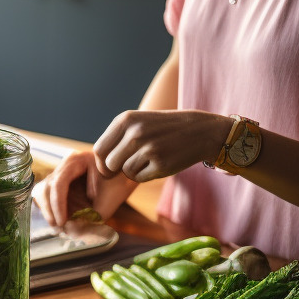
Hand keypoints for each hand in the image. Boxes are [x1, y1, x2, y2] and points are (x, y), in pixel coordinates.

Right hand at [34, 149, 136, 229]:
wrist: (127, 173)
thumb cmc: (121, 183)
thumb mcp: (110, 201)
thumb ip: (92, 217)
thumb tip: (71, 232)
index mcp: (78, 160)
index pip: (59, 182)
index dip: (58, 204)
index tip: (63, 223)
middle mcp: (66, 163)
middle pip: (47, 186)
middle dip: (50, 209)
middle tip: (58, 227)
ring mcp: (63, 171)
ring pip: (44, 191)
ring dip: (49, 210)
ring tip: (58, 226)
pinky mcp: (62, 182)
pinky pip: (49, 195)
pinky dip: (52, 209)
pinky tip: (60, 221)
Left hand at [93, 109, 230, 181]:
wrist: (199, 131)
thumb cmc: (161, 129)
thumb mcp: (137, 124)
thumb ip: (115, 140)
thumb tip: (100, 168)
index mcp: (125, 120)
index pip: (99, 149)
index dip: (102, 162)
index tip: (109, 167)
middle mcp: (134, 133)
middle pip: (109, 164)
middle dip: (117, 169)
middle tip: (133, 162)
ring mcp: (148, 148)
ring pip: (125, 172)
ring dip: (133, 171)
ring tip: (148, 159)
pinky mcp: (160, 164)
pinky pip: (139, 178)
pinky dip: (145, 175)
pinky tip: (158, 163)